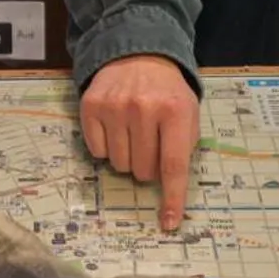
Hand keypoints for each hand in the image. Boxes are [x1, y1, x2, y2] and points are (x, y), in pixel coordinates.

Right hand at [79, 55, 200, 227]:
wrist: (136, 55)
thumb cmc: (167, 92)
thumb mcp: (188, 112)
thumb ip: (183, 147)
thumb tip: (169, 189)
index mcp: (175, 111)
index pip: (173, 165)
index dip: (172, 197)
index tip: (169, 223)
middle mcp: (144, 108)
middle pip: (143, 169)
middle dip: (147, 168)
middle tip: (150, 147)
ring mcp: (114, 107)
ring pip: (118, 164)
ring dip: (127, 159)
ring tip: (132, 135)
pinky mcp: (90, 106)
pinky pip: (97, 151)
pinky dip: (106, 148)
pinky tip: (115, 128)